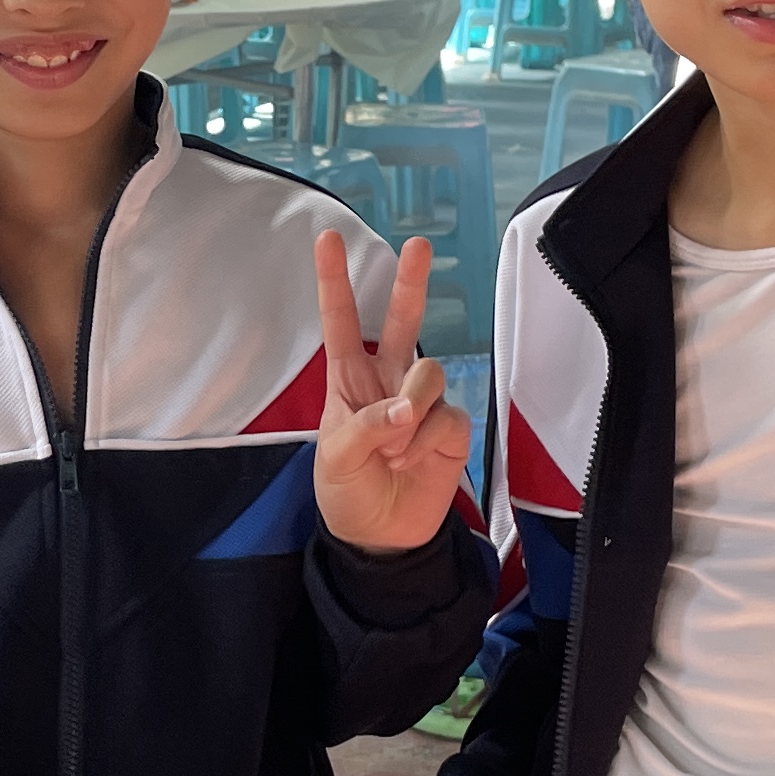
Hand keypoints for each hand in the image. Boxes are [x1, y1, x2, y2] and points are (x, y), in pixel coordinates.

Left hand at [311, 230, 476, 557]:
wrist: (381, 537)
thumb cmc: (347, 492)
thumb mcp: (335, 459)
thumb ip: (365, 427)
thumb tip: (406, 409)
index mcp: (348, 379)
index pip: (341, 322)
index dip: (334, 282)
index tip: (326, 238)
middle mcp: (387, 381)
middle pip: (402, 321)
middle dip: (410, 283)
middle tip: (419, 246)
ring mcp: (421, 401)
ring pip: (428, 371)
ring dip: (411, 408)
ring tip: (396, 447)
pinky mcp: (448, 427)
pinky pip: (446, 414)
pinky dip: (427, 439)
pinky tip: (415, 460)